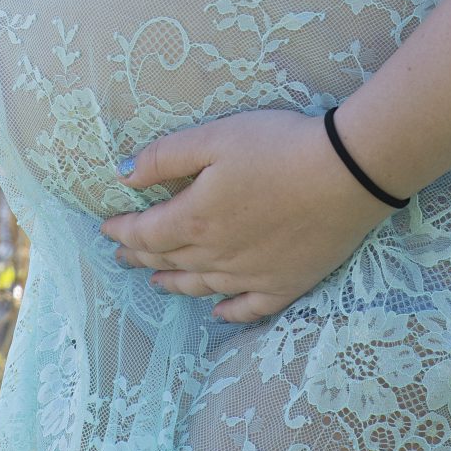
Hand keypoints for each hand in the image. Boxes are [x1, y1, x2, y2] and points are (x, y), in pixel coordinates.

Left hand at [97, 107, 396, 323]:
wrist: (345, 174)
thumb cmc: (277, 147)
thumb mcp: (214, 138)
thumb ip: (165, 157)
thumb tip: (123, 177)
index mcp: (195, 218)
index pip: (147, 233)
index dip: (123, 232)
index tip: (106, 230)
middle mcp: (217, 255)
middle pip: (169, 261)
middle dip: (141, 258)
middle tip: (122, 258)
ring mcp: (252, 275)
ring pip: (202, 286)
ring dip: (174, 285)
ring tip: (157, 284)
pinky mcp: (285, 284)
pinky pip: (248, 307)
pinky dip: (228, 312)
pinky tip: (217, 312)